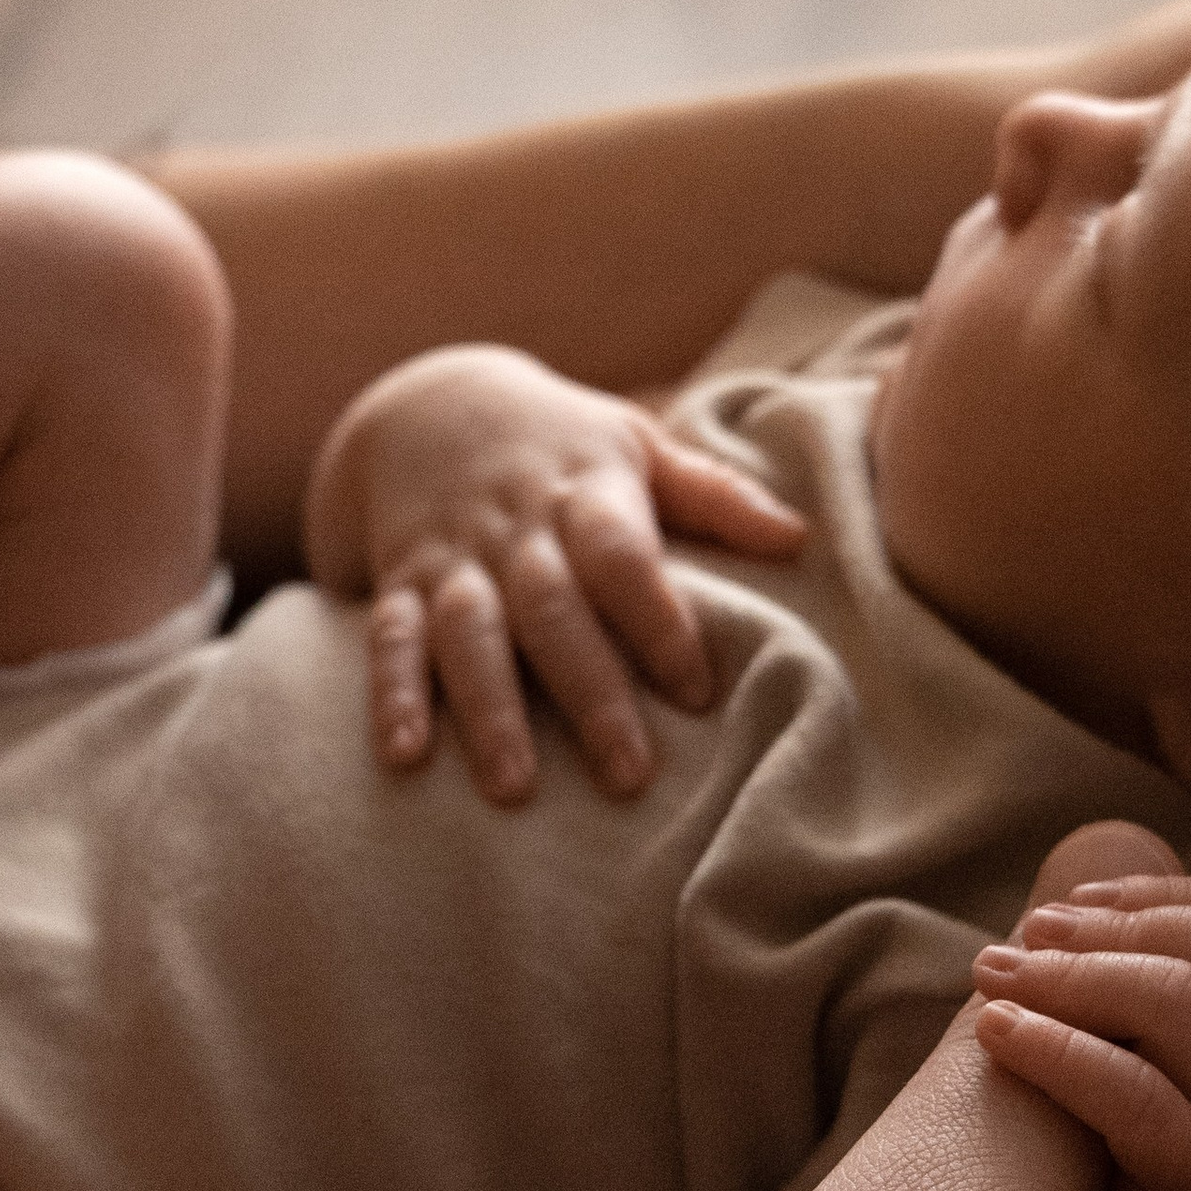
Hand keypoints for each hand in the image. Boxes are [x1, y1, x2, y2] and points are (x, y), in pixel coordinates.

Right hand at [304, 345, 804, 799]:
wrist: (427, 401)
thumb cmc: (562, 441)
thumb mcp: (637, 444)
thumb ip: (714, 495)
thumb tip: (801, 538)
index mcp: (586, 492)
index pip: (624, 557)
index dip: (658, 620)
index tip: (698, 691)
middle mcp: (518, 530)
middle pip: (552, 611)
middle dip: (589, 694)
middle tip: (628, 776)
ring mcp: (453, 560)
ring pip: (470, 634)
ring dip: (489, 711)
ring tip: (514, 789)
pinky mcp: (399, 584)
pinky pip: (389, 639)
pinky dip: (391, 696)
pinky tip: (404, 758)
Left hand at [969, 827, 1190, 1190]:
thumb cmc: (1051, 1146)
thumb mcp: (1080, 1031)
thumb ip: (1096, 939)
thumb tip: (1100, 843)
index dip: (1162, 897)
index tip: (1066, 905)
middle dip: (1117, 926)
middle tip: (1023, 937)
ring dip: (1078, 976)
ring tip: (994, 979)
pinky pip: (1143, 1101)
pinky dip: (1062, 1051)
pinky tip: (997, 1036)